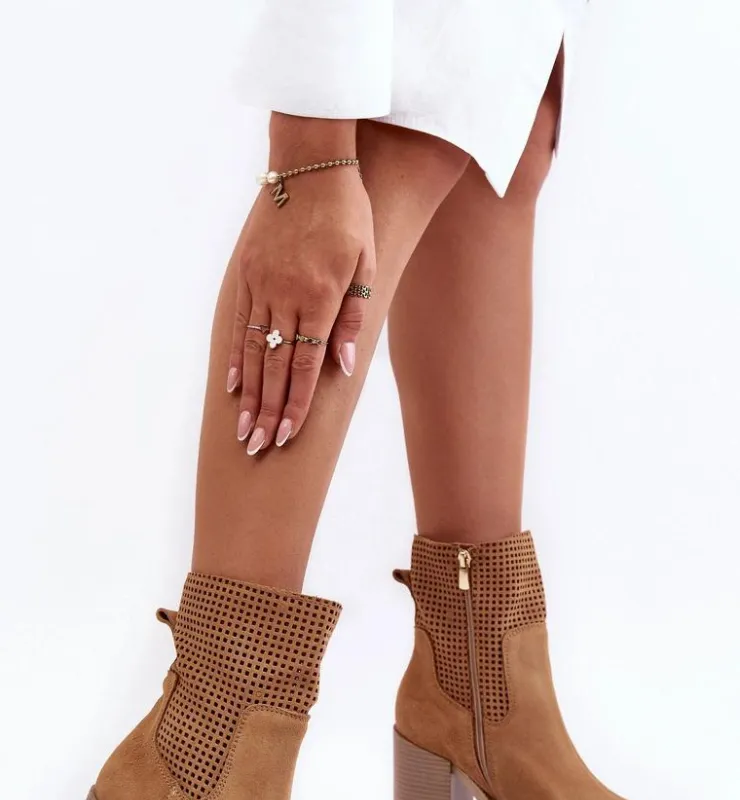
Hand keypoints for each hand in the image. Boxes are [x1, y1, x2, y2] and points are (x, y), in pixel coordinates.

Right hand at [226, 118, 374, 453]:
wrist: (309, 164)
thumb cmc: (349, 215)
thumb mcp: (365, 264)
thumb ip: (353, 319)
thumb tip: (343, 366)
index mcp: (321, 298)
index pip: (307, 366)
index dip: (297, 405)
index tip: (288, 436)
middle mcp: (287, 297)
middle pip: (276, 368)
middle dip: (268, 412)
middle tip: (258, 448)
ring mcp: (262, 286)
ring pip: (253, 352)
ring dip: (248, 395)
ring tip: (242, 429)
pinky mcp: (246, 274)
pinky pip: (238, 324)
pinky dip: (235, 357)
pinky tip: (232, 385)